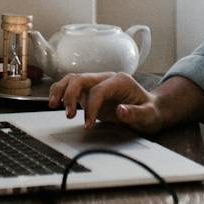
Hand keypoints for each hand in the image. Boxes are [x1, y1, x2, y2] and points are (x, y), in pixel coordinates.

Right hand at [48, 72, 169, 131]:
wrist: (151, 109)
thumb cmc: (150, 111)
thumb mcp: (149, 115)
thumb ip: (136, 113)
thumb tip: (120, 110)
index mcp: (120, 81)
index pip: (98, 90)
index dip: (91, 107)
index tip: (88, 124)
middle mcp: (106, 78)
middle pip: (81, 79)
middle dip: (70, 95)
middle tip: (68, 114)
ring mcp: (97, 84)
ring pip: (73, 79)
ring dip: (61, 91)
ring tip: (52, 105)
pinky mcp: (90, 91)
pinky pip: (72, 87)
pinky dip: (62, 93)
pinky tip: (56, 103)